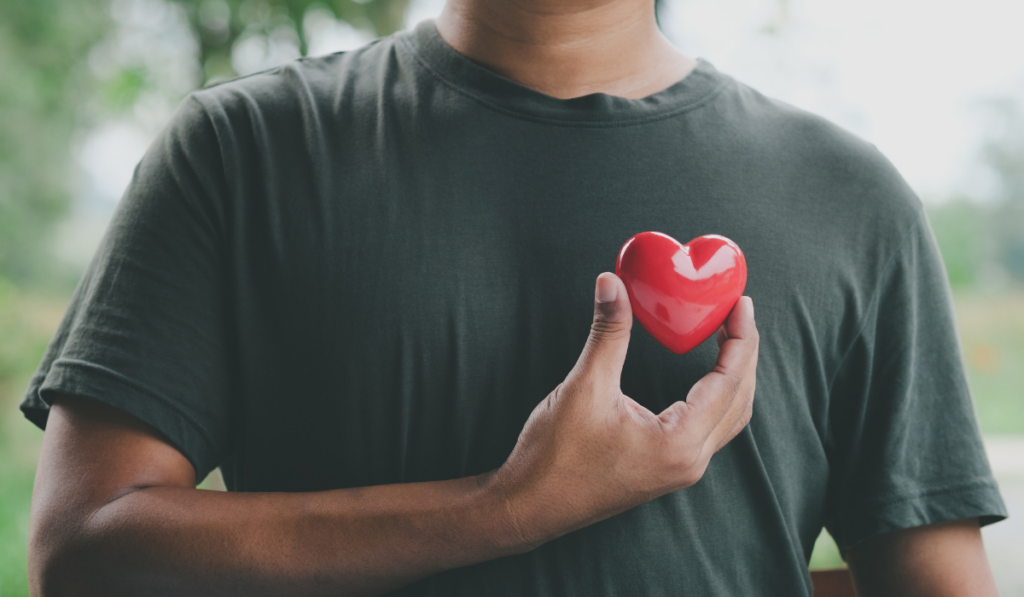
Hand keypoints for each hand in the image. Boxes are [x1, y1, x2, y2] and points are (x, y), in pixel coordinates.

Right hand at [490, 272, 758, 546]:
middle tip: (738, 312)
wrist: (529, 506)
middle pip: (739, 400)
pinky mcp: (666, 469)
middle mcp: (689, 461)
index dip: (740, 338)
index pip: (729, 382)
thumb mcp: (584, 387)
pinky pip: (709, 429)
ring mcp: (679, 470)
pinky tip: (704, 376)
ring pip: (728, 418)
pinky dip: (716, 396)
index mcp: (679, 443)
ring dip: (734, 377)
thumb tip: (612, 283)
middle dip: (744, 353)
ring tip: (727, 337)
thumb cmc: (554, 458)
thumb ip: (607, 333)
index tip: (741, 304)